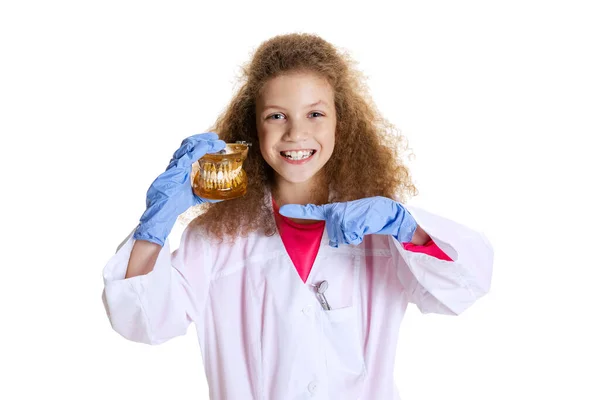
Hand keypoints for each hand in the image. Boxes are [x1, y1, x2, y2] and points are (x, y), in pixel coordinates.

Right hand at [133, 132, 225, 245]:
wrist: (162, 212)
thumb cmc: (173, 204)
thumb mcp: (194, 197)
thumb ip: (205, 194)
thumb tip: (220, 196)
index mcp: (180, 167)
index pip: (190, 149)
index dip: (201, 143)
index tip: (214, 141)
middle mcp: (177, 164)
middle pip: (189, 144)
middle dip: (203, 138)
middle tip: (217, 138)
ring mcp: (175, 166)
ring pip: (188, 146)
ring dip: (203, 142)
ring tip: (216, 141)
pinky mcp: (175, 170)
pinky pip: (187, 156)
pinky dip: (198, 150)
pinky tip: (206, 146)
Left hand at [279, 196, 416, 247]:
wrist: (388, 211)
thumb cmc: (369, 217)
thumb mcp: (351, 221)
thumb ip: (340, 230)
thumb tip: (333, 242)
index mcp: (334, 210)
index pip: (312, 210)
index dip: (296, 210)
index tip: (282, 210)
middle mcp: (336, 211)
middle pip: (334, 237)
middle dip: (346, 237)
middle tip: (357, 227)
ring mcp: (345, 215)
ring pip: (343, 238)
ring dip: (354, 236)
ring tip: (362, 225)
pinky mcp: (354, 220)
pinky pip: (352, 237)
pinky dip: (360, 235)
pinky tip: (366, 226)